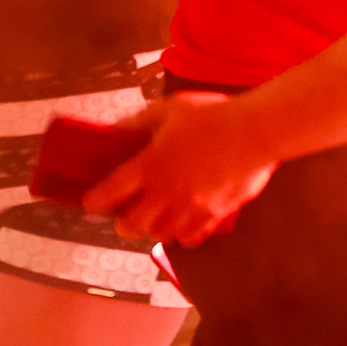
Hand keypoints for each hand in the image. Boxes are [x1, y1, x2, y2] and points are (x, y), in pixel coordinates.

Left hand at [83, 94, 276, 246]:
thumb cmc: (213, 115)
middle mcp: (166, 192)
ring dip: (153, 229)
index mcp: (151, 164)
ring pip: (160, 234)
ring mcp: (190, 208)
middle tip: (124, 216)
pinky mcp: (213, 215)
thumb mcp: (172, 108)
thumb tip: (119, 128)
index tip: (90, 203)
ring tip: (155, 220)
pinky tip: (184, 226)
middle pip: (132, 224)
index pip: (111, 191)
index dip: (95, 200)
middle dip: (124, 224)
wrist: (256, 132)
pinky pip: (191, 236)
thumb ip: (142, 120)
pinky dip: (183, 235)